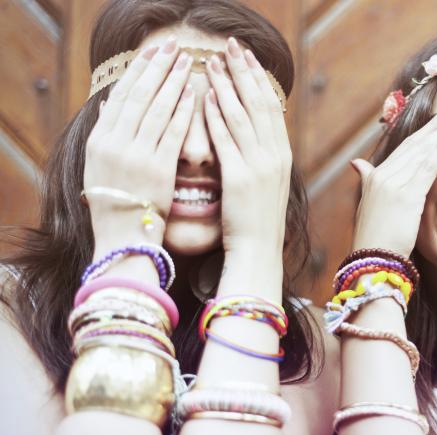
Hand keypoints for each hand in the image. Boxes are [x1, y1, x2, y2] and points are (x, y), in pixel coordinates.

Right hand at [85, 37, 194, 249]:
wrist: (123, 240)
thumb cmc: (116, 205)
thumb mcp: (100, 167)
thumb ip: (107, 136)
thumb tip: (110, 105)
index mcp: (99, 141)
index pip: (119, 96)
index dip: (137, 72)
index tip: (151, 54)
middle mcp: (114, 144)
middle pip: (138, 95)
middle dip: (157, 68)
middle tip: (173, 47)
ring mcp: (136, 156)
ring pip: (156, 108)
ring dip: (173, 81)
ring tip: (187, 62)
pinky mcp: (158, 169)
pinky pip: (172, 132)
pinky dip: (183, 110)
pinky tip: (194, 93)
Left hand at [203, 38, 291, 260]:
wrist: (258, 250)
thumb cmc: (258, 221)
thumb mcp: (269, 184)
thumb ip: (264, 157)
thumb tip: (253, 134)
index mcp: (283, 156)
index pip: (272, 107)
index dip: (259, 79)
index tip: (248, 57)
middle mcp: (275, 156)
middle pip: (259, 103)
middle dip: (245, 71)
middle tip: (231, 46)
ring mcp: (259, 166)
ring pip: (243, 115)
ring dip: (227, 84)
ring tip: (212, 61)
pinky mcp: (239, 177)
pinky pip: (227, 139)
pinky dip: (217, 115)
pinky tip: (207, 95)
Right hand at [351, 105, 436, 256]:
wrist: (371, 262)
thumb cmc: (375, 242)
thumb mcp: (371, 208)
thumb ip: (368, 182)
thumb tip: (358, 164)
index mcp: (376, 177)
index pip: (406, 147)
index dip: (425, 131)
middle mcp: (383, 174)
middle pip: (417, 141)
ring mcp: (393, 182)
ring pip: (427, 147)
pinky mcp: (406, 193)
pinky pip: (431, 161)